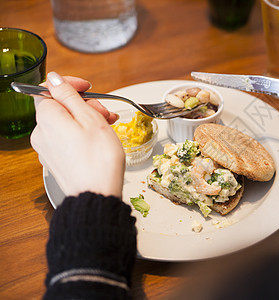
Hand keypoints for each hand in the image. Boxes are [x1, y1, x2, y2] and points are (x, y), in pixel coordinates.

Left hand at [31, 72, 124, 197]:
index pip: (47, 88)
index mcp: (46, 118)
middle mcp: (41, 133)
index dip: (69, 84)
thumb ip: (69, 95)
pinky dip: (83, 134)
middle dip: (84, 105)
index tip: (87, 87)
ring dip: (87, 120)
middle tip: (104, 112)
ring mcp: (47, 149)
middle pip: (59, 107)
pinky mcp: (56, 161)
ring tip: (108, 126)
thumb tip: (55, 79)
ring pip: (65, 123)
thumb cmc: (97, 159)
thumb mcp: (89, 117)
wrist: (97, 194)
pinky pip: (67, 139)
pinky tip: (100, 139)